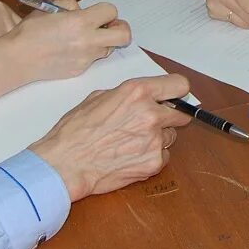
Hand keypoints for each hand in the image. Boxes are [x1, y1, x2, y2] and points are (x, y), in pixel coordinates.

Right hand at [7, 0, 130, 81]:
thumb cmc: (29, 31)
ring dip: (102, 42)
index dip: (106, 11)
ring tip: (83, 39)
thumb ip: (71, 7)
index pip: (112, 11)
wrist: (18, 58)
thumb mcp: (49, 8)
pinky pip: (92, 60)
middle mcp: (88, 41)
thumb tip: (82, 11)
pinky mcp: (80, 70)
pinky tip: (70, 51)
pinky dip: (87, 54)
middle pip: (124, 35)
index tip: (97, 14)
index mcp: (81, 22)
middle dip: (120, 28)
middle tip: (108, 27)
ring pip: (109, 49)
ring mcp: (86, 58)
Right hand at [32, 74, 189, 201]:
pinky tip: (130, 156)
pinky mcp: (153, 163)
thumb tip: (142, 98)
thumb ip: (127, 95)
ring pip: (171, 136)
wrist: (66, 163)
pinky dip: (151, 156)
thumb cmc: (75, 131)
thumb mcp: (97, 97)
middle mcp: (150, 114)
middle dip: (169, 116)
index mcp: (137, 92)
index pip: (179, 85)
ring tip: (131, 141)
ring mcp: (154, 141)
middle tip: (151, 122)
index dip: (177, 91)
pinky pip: (163, 156)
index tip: (174, 97)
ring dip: (158, 138)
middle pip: (182, 114)